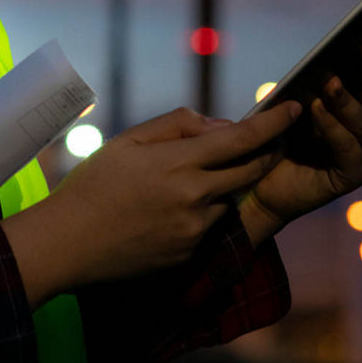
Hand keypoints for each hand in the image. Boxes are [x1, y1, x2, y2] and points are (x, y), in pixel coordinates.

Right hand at [5, 102, 301, 303]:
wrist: (66, 245)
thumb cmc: (92, 186)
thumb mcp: (128, 142)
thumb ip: (177, 126)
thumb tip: (220, 125)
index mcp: (177, 163)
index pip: (241, 138)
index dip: (274, 123)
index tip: (295, 108)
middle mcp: (193, 197)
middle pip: (251, 170)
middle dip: (269, 152)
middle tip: (276, 137)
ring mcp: (194, 230)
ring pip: (229, 199)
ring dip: (227, 185)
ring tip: (189, 178)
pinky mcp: (189, 255)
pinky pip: (211, 225)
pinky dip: (205, 211)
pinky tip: (172, 209)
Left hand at [243, 10, 361, 236]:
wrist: (263, 181)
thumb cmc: (283, 131)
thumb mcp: (299, 94)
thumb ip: (319, 76)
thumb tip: (331, 50)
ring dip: (346, 98)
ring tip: (329, 81)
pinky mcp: (354, 172)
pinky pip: (346, 146)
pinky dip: (331, 126)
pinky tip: (316, 109)